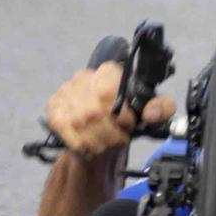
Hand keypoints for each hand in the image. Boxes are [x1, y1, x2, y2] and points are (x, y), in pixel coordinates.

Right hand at [46, 61, 175, 160]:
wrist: (103, 126)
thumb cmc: (125, 116)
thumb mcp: (150, 110)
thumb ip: (161, 108)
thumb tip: (151, 114)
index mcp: (108, 71)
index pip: (107, 90)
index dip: (120, 114)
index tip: (127, 125)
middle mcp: (84, 77)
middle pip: (93, 111)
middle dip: (109, 132)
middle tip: (118, 138)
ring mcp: (65, 92)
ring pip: (78, 123)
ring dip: (96, 140)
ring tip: (106, 143)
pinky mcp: (53, 108)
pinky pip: (64, 129)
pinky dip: (80, 142)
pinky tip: (90, 144)